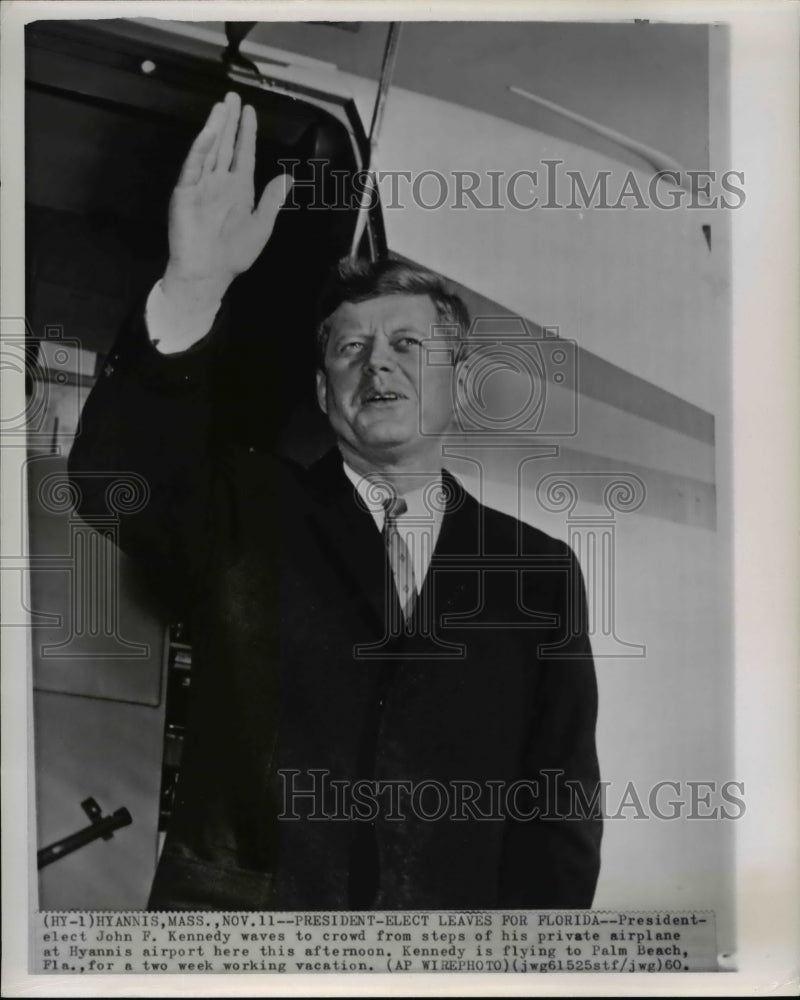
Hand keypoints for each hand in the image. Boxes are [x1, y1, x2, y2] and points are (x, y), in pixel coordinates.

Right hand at [163, 91, 293, 301]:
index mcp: (239, 189)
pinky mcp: (186, 191)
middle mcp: (220, 182)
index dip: (247, 132)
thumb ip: (272, 200)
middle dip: (230, 121)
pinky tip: (209, 133)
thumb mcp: (261, 226)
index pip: (243, 153)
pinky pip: (194, 166)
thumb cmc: (234, 253)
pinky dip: (201, 149)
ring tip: (222, 106)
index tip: (249, 111)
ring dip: (216, 127)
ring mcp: (202, 184)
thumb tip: (289, 178)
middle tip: (233, 96)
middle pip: (226, 144)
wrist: (208, 273)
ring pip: (210, 149)